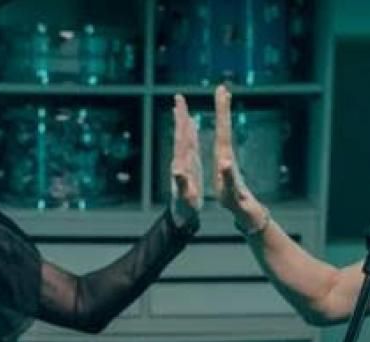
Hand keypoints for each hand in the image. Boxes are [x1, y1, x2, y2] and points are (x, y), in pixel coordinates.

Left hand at [170, 94, 202, 224]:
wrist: (181, 215)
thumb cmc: (185, 207)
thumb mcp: (185, 196)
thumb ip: (181, 183)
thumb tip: (178, 170)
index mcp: (181, 164)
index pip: (181, 139)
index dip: (181, 122)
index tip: (180, 107)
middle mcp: (180, 160)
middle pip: (180, 133)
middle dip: (180, 115)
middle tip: (178, 98)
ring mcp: (184, 161)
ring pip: (183, 137)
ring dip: (183, 121)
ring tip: (182, 107)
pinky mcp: (189, 165)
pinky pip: (189, 145)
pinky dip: (190, 134)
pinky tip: (191, 127)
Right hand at [213, 85, 267, 230]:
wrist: (247, 213)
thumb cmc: (237, 204)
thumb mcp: (231, 193)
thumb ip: (228, 177)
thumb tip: (225, 162)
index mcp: (225, 158)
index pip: (223, 130)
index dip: (221, 112)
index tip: (221, 93)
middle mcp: (227, 155)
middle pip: (225, 126)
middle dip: (222, 107)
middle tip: (222, 88)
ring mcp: (228, 158)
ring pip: (224, 131)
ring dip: (222, 114)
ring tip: (223, 98)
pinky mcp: (227, 163)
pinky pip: (222, 140)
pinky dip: (220, 128)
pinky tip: (220, 125)